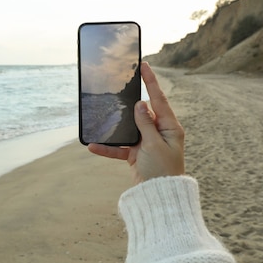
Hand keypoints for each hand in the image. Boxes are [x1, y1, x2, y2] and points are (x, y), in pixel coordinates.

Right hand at [87, 62, 184, 183]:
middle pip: (142, 112)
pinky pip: (120, 147)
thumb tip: (140, 103)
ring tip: (103, 117)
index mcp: (169, 128)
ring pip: (128, 129)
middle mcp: (159, 133)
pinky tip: (93, 146)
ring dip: (115, 128)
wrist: (159, 197)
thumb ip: (145, 123)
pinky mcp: (136, 155)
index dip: (151, 81)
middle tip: (119, 87)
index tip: (144, 65)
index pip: (159, 99)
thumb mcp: (153, 145)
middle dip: (129, 104)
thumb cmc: (163, 171)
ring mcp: (147, 143)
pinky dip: (108, 148)